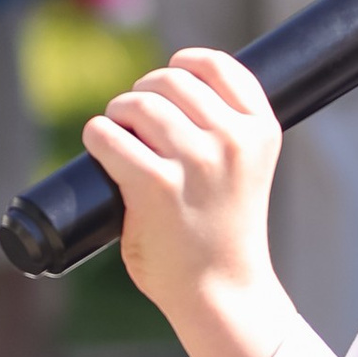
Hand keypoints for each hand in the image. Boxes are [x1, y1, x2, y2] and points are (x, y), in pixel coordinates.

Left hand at [81, 48, 288, 356]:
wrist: (222, 291)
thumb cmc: (225, 230)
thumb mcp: (245, 168)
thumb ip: (223, 129)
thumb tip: (166, 90)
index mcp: (260, 130)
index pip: (215, 65)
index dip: (183, 65)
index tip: (168, 80)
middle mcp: (232, 140)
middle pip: (171, 80)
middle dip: (144, 92)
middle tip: (133, 117)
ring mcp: (195, 161)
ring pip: (139, 103)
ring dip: (118, 111)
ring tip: (117, 132)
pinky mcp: (156, 185)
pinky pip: (109, 136)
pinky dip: (97, 136)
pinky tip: (100, 148)